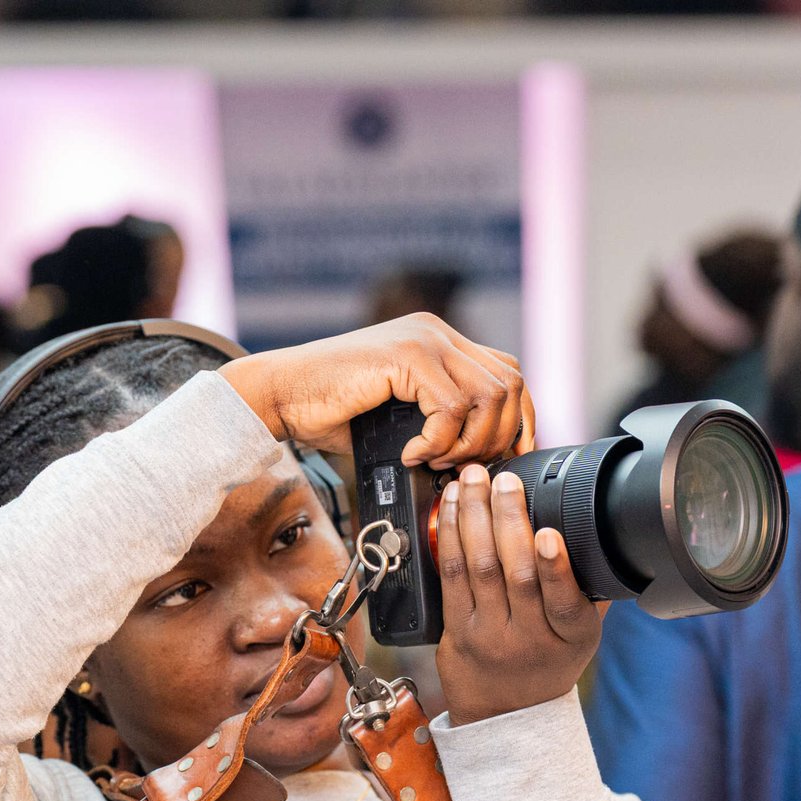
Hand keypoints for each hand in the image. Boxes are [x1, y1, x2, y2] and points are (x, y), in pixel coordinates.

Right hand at [220, 314, 534, 468]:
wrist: (281, 397)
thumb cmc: (332, 413)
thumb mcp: (403, 420)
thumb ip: (444, 424)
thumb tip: (485, 462)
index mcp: (442, 344)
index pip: (509, 375)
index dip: (518, 420)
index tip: (505, 458)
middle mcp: (438, 333)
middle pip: (510, 384)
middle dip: (497, 437)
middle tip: (460, 467)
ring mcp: (425, 339)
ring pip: (489, 396)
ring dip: (468, 442)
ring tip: (434, 460)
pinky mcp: (406, 354)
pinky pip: (451, 407)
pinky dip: (438, 441)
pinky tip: (411, 452)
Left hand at [434, 467, 604, 726]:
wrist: (505, 715)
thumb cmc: (546, 665)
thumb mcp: (581, 637)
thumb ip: (588, 591)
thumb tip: (597, 533)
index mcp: (571, 637)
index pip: (564, 602)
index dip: (555, 567)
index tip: (548, 535)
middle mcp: (530, 639)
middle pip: (516, 575)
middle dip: (508, 520)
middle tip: (504, 481)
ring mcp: (490, 635)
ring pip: (480, 568)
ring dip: (474, 516)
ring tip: (473, 480)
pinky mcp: (457, 630)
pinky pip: (451, 576)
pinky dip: (451, 535)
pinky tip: (452, 506)